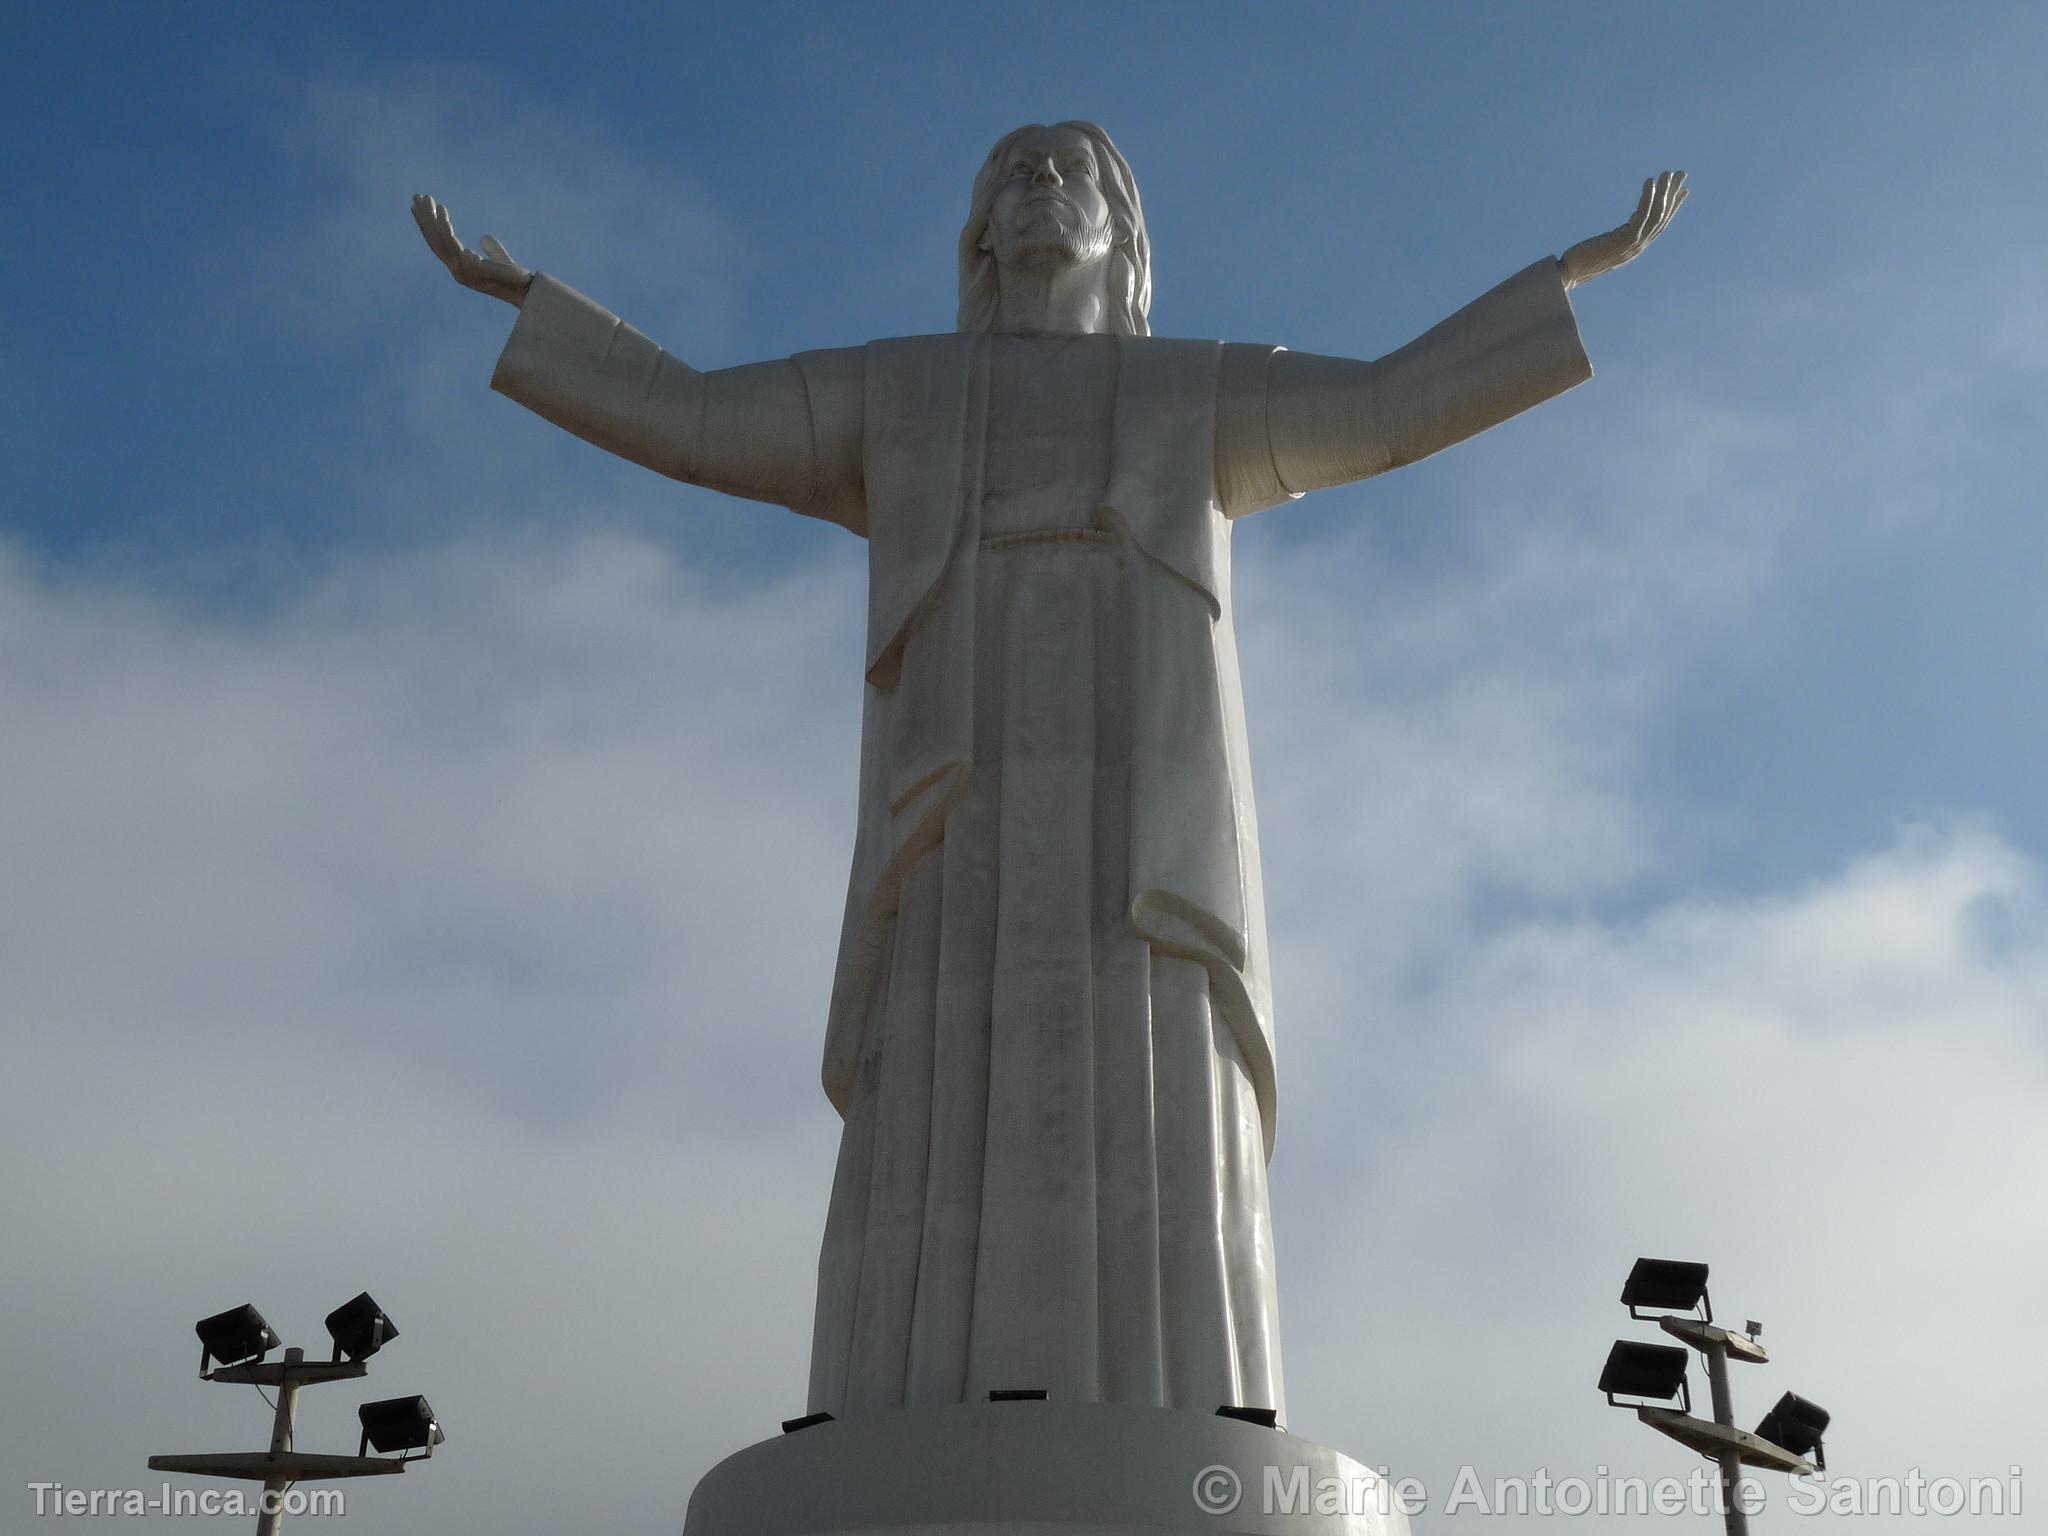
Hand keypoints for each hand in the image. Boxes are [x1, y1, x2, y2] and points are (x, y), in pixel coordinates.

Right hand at [411, 194, 532, 306]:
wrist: (527, 292)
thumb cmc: (515, 280)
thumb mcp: (499, 260)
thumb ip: (492, 250)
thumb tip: (484, 237)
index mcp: (461, 267)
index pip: (439, 244)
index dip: (428, 226)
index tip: (418, 208)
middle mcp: (458, 270)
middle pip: (435, 240)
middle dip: (425, 218)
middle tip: (417, 196)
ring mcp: (464, 271)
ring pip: (442, 242)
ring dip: (434, 220)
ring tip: (430, 201)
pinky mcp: (473, 270)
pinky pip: (455, 247)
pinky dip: (448, 231)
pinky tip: (444, 217)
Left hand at [1558, 172, 1686, 289]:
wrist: (1568, 275)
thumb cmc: (1579, 262)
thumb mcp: (1604, 249)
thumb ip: (1614, 241)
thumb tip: (1614, 235)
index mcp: (1635, 249)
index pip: (1659, 225)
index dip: (1672, 207)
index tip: (1682, 190)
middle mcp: (1638, 248)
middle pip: (1662, 217)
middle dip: (1673, 195)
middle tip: (1682, 174)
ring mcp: (1633, 246)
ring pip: (1656, 215)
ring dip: (1664, 192)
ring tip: (1667, 173)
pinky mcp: (1623, 241)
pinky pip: (1642, 215)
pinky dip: (1648, 198)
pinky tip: (1650, 182)